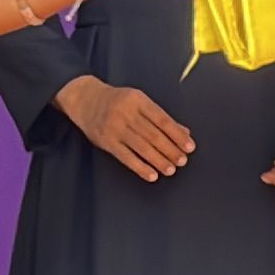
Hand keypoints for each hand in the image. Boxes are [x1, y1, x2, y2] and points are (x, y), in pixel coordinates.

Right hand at [59, 78, 193, 180]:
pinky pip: (126, 157)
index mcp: (138, 100)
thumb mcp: (138, 101)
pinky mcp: (106, 141)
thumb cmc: (117, 101)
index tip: (189, 146)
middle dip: (170, 149)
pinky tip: (152, 175)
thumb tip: (184, 131)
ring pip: (141, 147)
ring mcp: (115, 127)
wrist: (85, 99)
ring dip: (158, 160)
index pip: (162, 120)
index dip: (177, 135)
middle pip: (153, 135)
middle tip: (182, 161)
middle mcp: (126, 113)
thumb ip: (160, 116)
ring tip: (171, 170)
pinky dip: (140, 167)